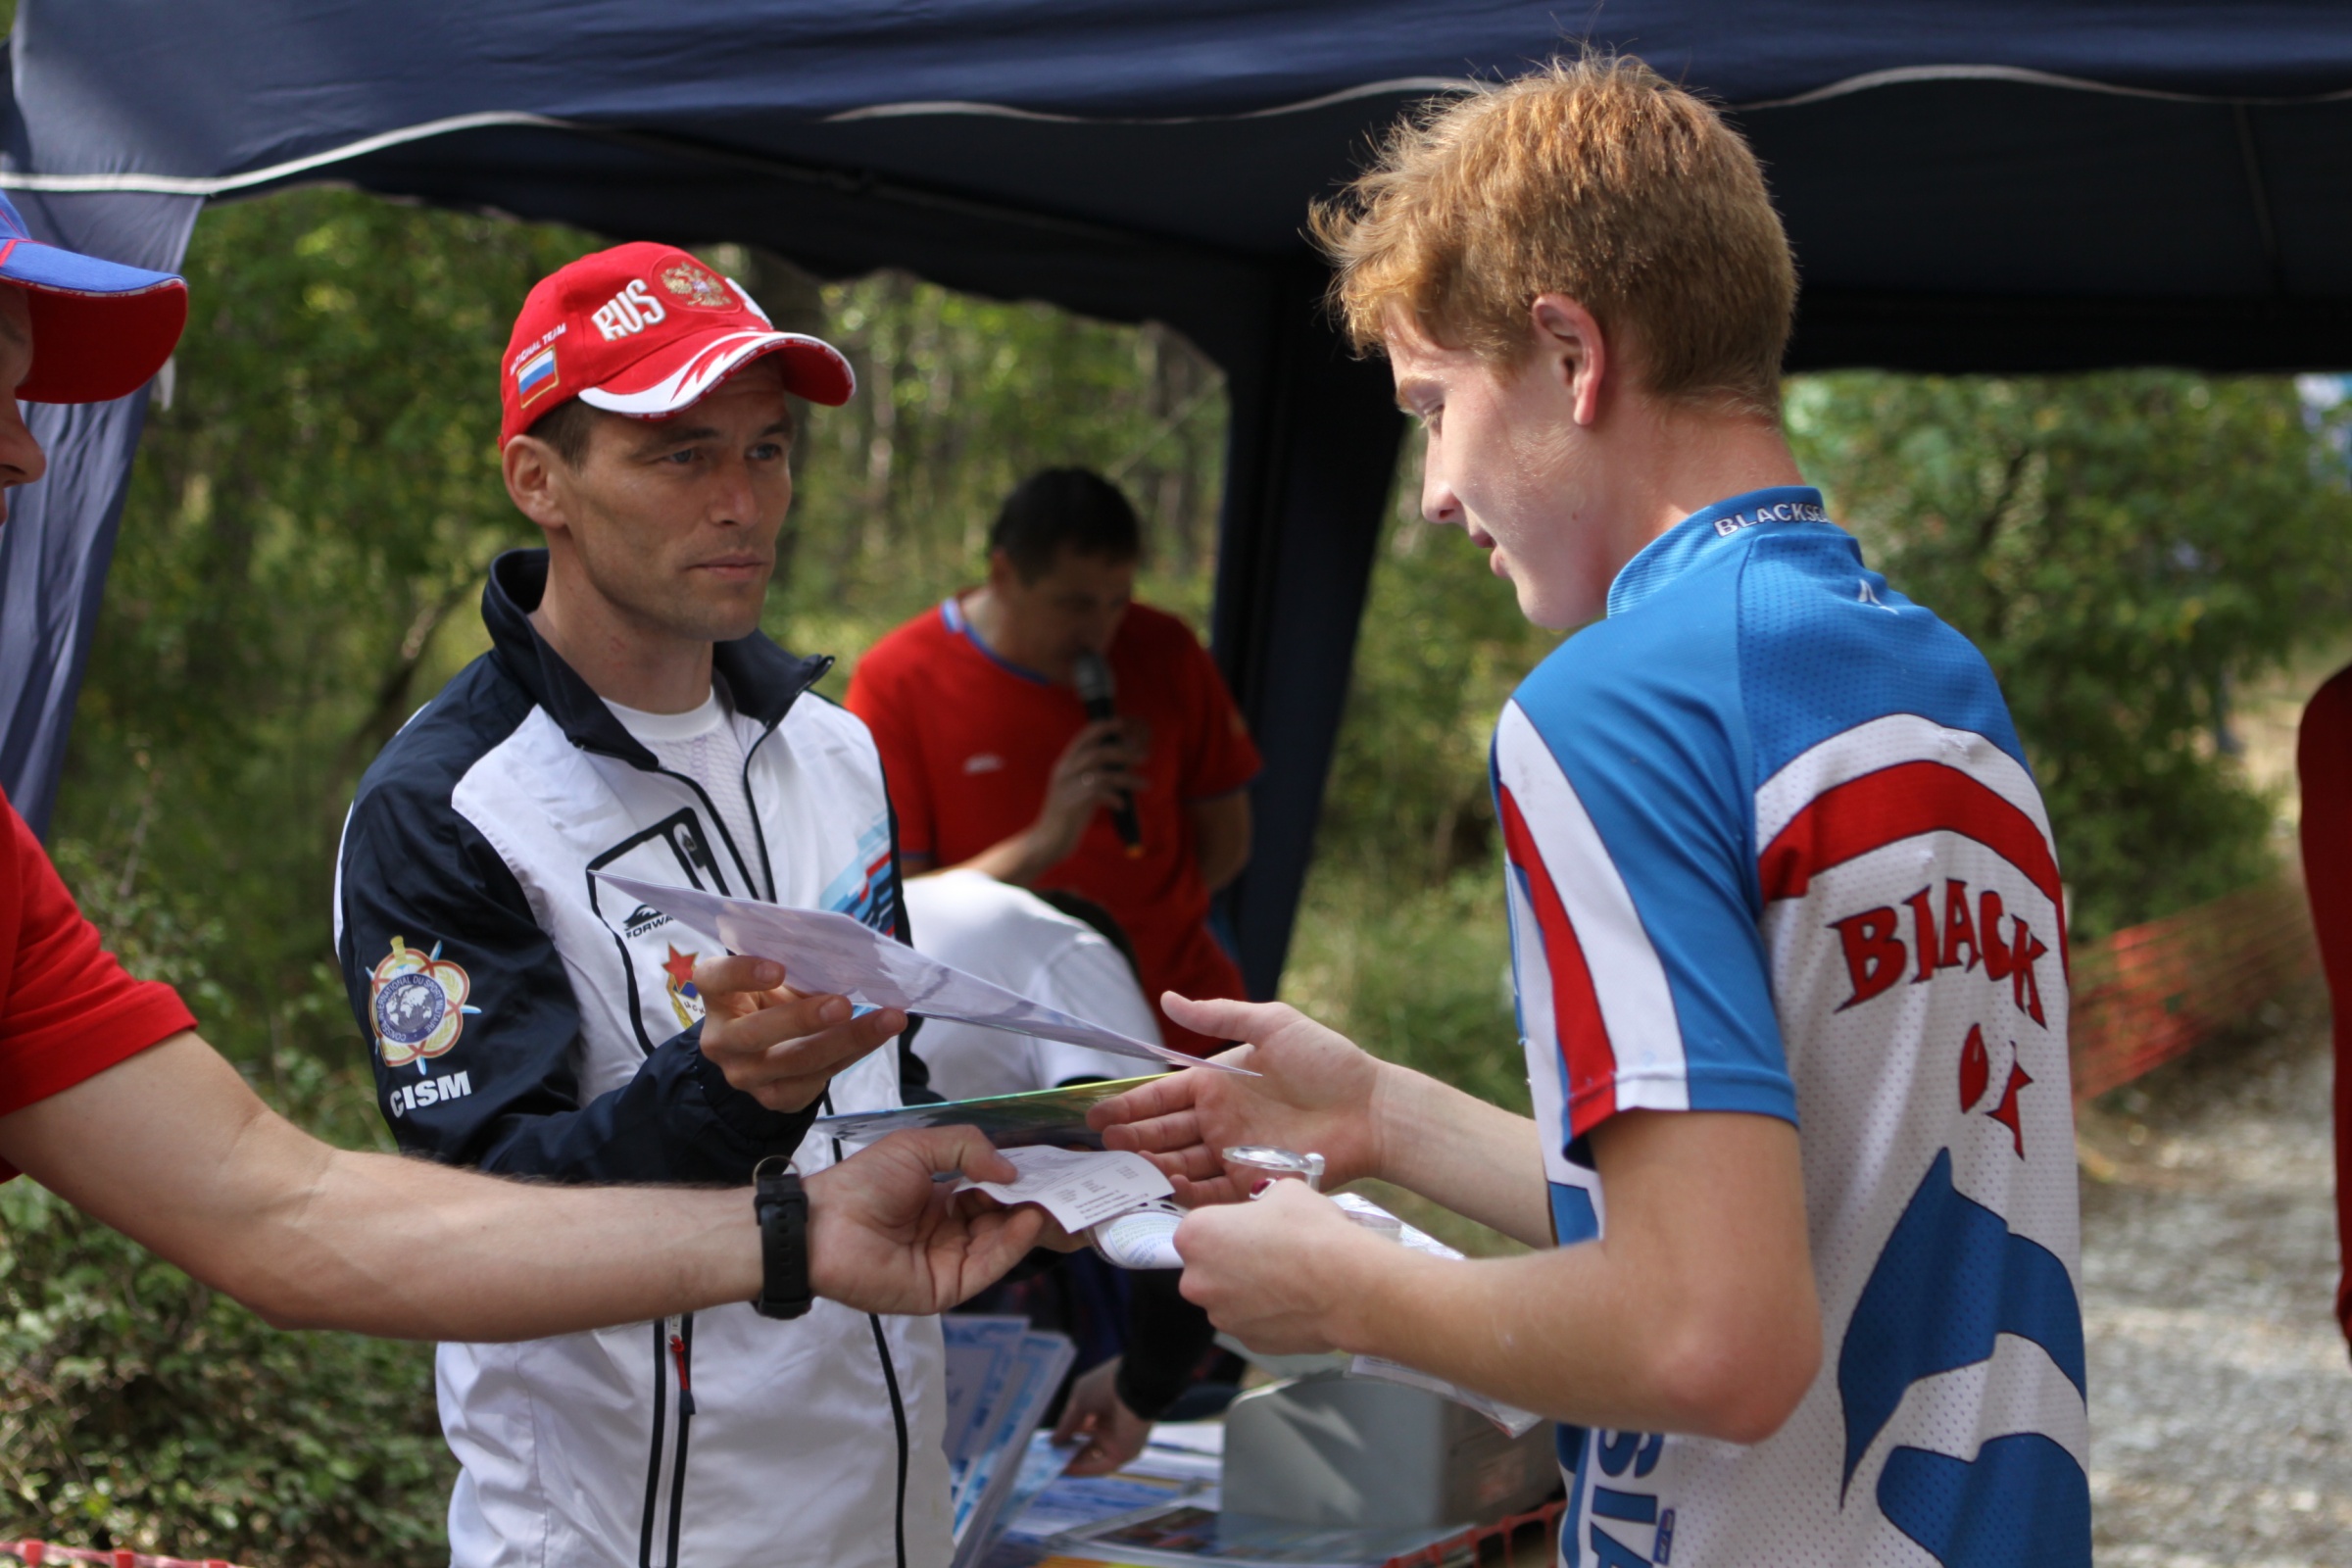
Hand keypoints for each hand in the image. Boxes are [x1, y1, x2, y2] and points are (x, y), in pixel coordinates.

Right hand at [695, 955, 906, 1112]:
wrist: (765, 1053)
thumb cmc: (772, 1002)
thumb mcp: (775, 981)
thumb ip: (796, 968)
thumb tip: (849, 958)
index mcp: (718, 998)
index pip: (713, 980)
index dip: (741, 973)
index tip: (778, 968)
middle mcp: (721, 1040)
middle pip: (756, 1033)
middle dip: (803, 1019)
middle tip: (843, 1005)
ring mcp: (745, 1074)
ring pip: (797, 1060)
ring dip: (848, 1039)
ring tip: (887, 1020)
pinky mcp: (772, 1097)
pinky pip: (819, 1077)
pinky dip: (854, 1052)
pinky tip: (879, 1036)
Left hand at [805, 1127, 1047, 1314]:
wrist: (822, 1226)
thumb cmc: (863, 1182)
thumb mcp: (917, 1147)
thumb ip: (967, 1148)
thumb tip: (1011, 1171)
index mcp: (942, 1199)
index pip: (992, 1191)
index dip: (1020, 1180)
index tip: (1053, 1166)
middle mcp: (950, 1231)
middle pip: (1003, 1220)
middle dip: (1034, 1203)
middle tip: (1069, 1186)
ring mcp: (949, 1261)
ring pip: (1001, 1243)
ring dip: (1030, 1222)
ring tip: (1056, 1200)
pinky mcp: (945, 1289)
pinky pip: (986, 1268)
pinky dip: (1011, 1246)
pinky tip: (1027, 1221)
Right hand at [1027, 719, 1145, 868]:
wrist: (1047, 841)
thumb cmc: (1068, 817)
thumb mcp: (1078, 790)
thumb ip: (1094, 775)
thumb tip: (1123, 762)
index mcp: (1064, 764)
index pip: (1084, 736)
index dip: (1104, 727)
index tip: (1123, 724)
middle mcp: (1064, 771)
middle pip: (1098, 752)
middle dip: (1125, 752)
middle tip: (1146, 756)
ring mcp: (1067, 787)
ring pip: (1102, 774)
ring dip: (1128, 778)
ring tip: (1146, 784)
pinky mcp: (1072, 804)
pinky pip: (1098, 793)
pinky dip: (1115, 797)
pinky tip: (1122, 806)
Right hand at [1053, 1357, 1152, 1474]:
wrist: (1134, 1387)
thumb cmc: (1106, 1385)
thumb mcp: (1079, 1399)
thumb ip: (1067, 1422)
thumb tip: (1054, 1441)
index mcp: (1103, 1406)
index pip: (1082, 1425)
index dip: (1066, 1433)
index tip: (1050, 1442)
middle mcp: (1111, 1425)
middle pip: (1087, 1443)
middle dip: (1068, 1451)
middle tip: (1049, 1458)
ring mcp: (1117, 1440)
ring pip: (1092, 1456)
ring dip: (1074, 1463)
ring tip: (1053, 1467)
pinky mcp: (1123, 1453)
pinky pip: (1101, 1465)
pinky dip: (1084, 1468)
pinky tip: (1066, 1469)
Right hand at [1089, 994, 1388, 1203]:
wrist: (1373, 1109)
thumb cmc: (1327, 1061)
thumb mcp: (1273, 1024)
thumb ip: (1219, 1015)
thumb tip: (1168, 997)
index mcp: (1217, 1083)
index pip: (1162, 1096)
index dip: (1129, 1105)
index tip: (1096, 1114)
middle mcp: (1219, 1119)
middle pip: (1163, 1133)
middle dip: (1131, 1140)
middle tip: (1102, 1146)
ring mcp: (1234, 1152)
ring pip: (1181, 1164)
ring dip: (1152, 1167)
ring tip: (1125, 1169)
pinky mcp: (1254, 1181)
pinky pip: (1212, 1192)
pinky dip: (1187, 1193)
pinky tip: (1165, 1190)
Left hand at [1173, 1181, 1393, 1355]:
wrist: (1345, 1285)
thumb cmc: (1312, 1232)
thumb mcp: (1286, 1192)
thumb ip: (1263, 1202)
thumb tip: (1267, 1211)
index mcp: (1196, 1236)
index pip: (1199, 1228)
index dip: (1228, 1226)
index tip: (1252, 1228)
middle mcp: (1197, 1281)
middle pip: (1209, 1267)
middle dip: (1233, 1261)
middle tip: (1271, 1252)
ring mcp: (1221, 1317)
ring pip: (1230, 1297)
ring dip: (1251, 1289)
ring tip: (1289, 1277)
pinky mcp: (1248, 1342)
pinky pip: (1253, 1321)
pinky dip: (1269, 1314)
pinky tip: (1296, 1300)